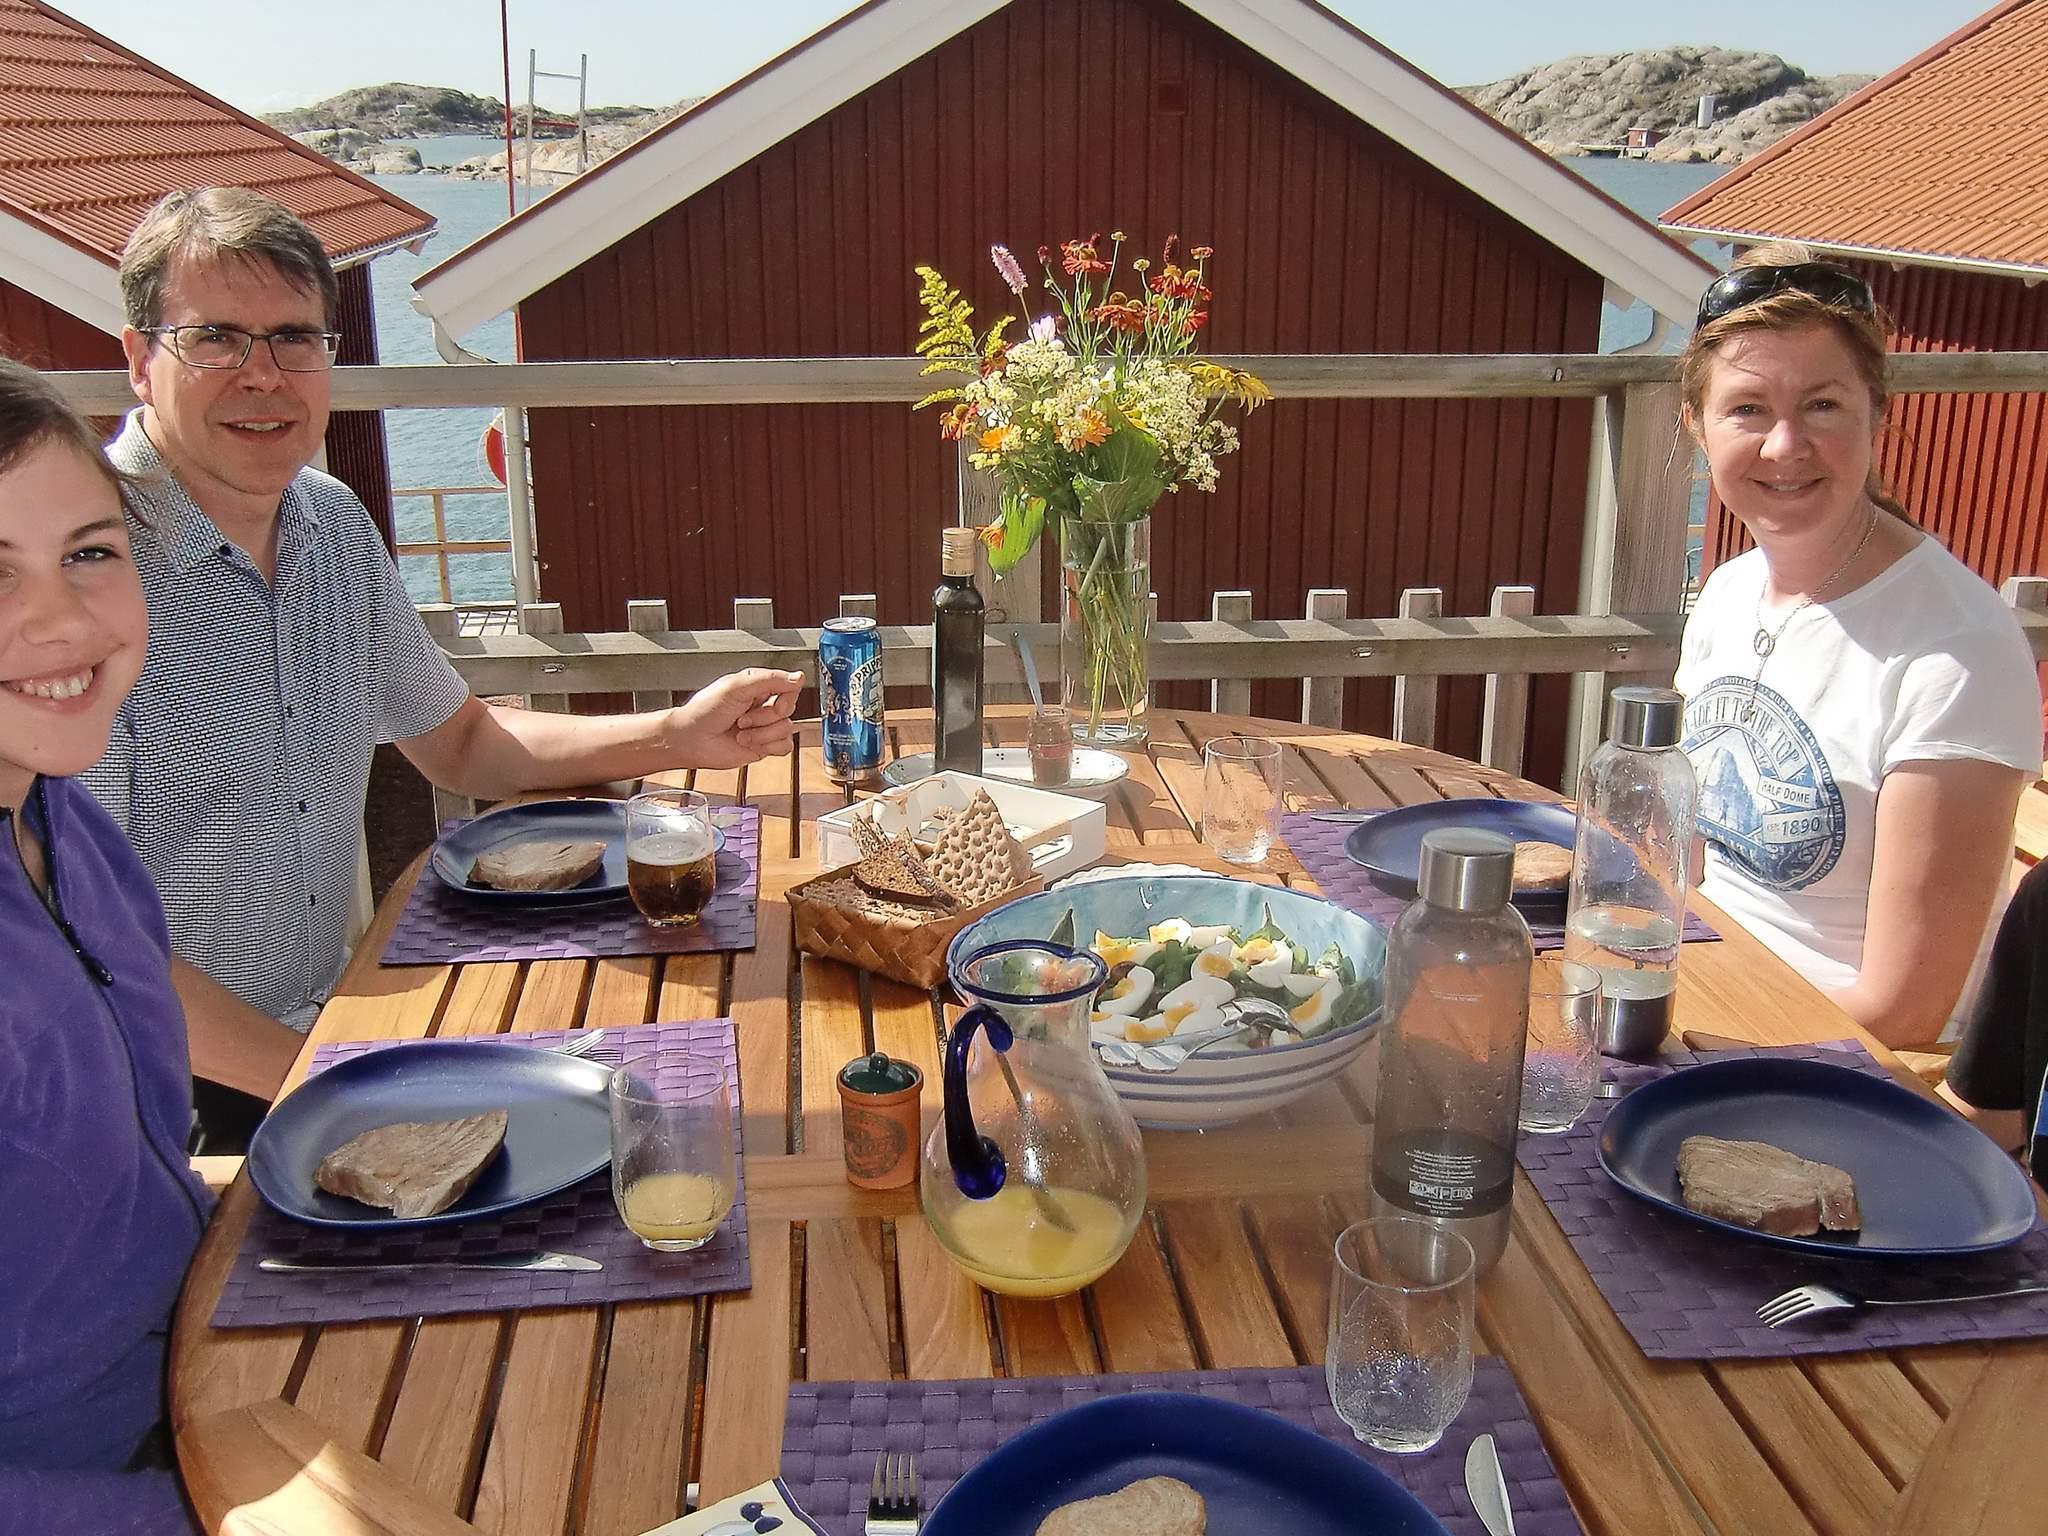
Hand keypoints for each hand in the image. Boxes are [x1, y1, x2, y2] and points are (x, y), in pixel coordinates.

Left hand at [665, 668, 803, 768]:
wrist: (691, 740)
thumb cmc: (705, 711)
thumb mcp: (737, 687)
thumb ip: (770, 680)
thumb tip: (798, 677)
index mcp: (758, 686)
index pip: (790, 687)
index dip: (785, 697)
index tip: (773, 702)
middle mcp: (763, 705)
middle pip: (789, 709)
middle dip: (765, 717)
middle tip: (743, 719)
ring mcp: (764, 727)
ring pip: (787, 729)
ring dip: (762, 733)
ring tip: (740, 732)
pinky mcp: (764, 746)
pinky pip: (785, 747)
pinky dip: (767, 746)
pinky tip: (748, 743)